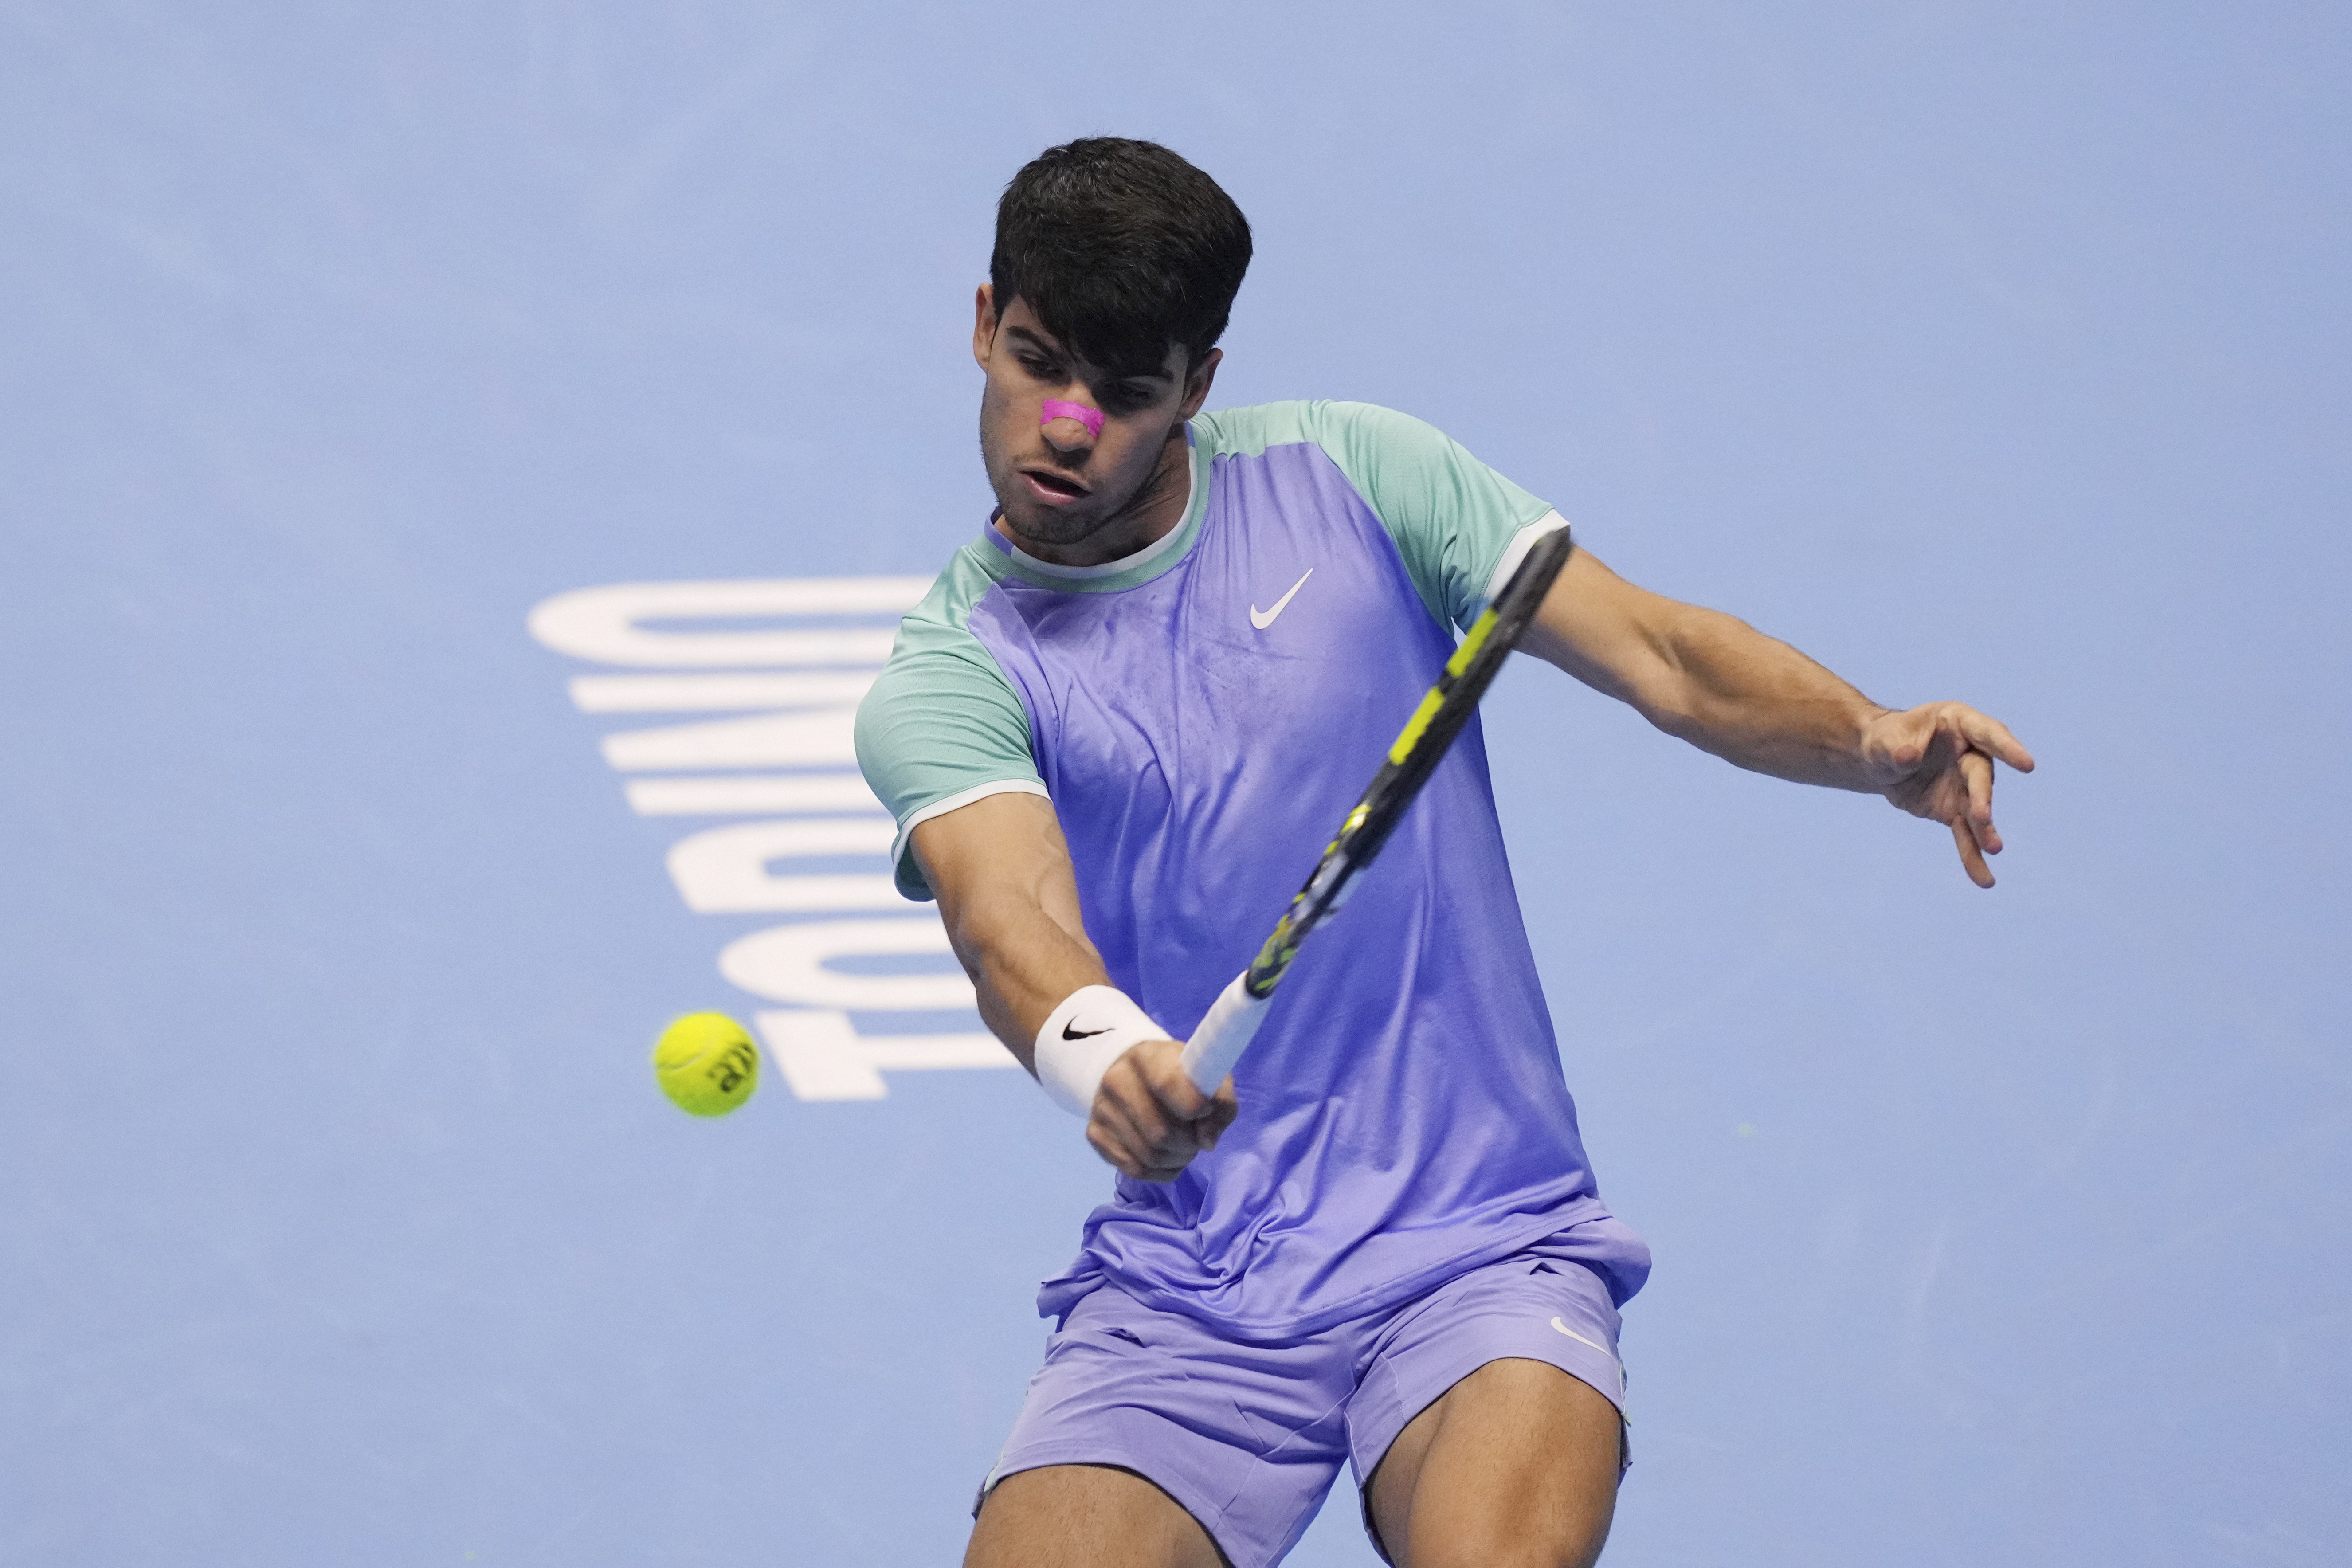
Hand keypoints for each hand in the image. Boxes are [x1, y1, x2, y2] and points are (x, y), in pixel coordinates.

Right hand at [1087, 1037, 1238, 1181]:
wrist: (1134, 1074)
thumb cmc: (1179, 1075)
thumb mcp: (1207, 1075)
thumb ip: (1221, 1103)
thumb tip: (1207, 1142)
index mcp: (1146, 1056)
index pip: (1168, 1084)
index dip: (1195, 1107)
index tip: (1205, 1110)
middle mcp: (1116, 1080)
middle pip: (1161, 1134)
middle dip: (1189, 1144)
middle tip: (1195, 1137)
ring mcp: (1101, 1109)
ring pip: (1149, 1157)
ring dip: (1177, 1159)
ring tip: (1183, 1146)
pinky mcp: (1094, 1134)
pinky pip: (1135, 1170)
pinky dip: (1160, 1172)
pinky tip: (1167, 1157)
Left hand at [1862, 702, 2036, 887]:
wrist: (1879, 762)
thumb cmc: (1885, 740)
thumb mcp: (1882, 740)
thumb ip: (1895, 748)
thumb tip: (1906, 757)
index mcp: (1959, 723)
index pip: (1988, 733)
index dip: (2007, 748)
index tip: (2027, 765)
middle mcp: (1970, 754)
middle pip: (1980, 776)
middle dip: (1982, 797)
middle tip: (1982, 816)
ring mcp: (1965, 784)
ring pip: (1977, 809)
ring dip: (1983, 830)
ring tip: (1993, 849)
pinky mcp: (1955, 809)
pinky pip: (1965, 834)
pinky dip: (1971, 856)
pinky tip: (1984, 879)